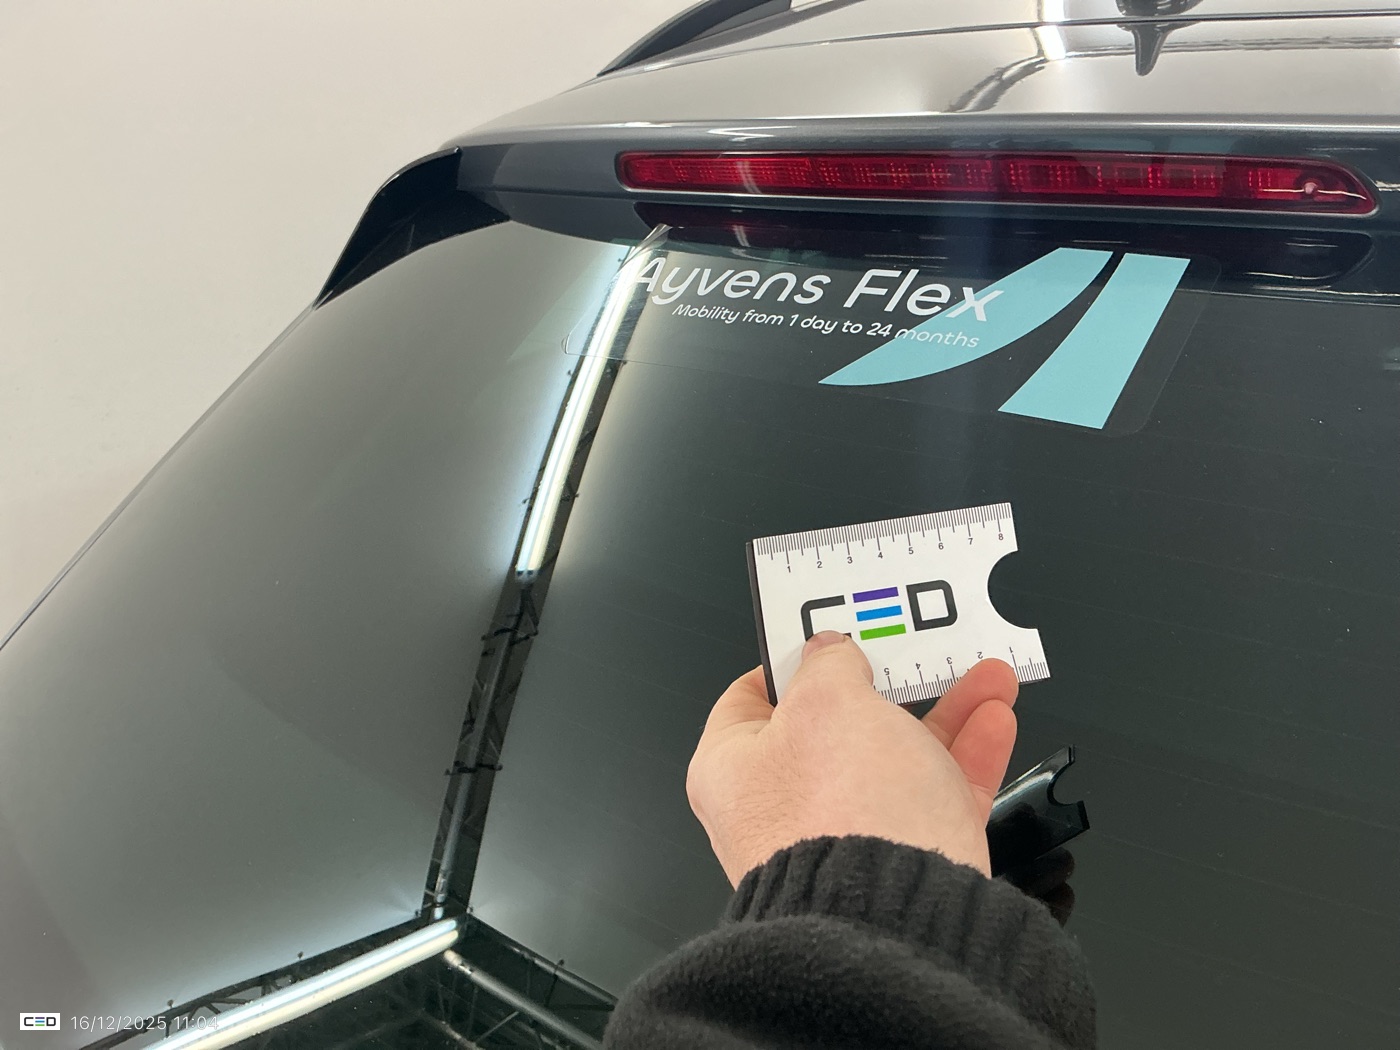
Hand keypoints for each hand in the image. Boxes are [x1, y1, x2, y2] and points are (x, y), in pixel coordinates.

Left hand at [687, 631, 1019, 885]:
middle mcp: (783, 807)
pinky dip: (968, 754)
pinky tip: (995, 719)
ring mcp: (846, 834)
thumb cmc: (840, 813)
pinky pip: (936, 793)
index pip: (752, 697)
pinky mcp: (902, 858)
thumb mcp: (827, 702)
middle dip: (889, 682)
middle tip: (915, 649)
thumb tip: (830, 650)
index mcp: (734, 769)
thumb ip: (829, 664)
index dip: (792, 658)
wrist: (896, 916)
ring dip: (945, 710)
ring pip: (898, 756)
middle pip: (838, 725)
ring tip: (984, 675)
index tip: (831, 630)